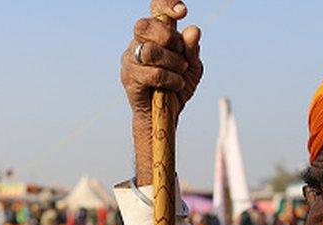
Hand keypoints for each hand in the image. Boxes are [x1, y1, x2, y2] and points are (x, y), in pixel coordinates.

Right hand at [120, 0, 201, 185]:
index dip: (165, 4)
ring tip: (181, 71)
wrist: (167, 116)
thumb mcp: (193, 67)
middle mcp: (139, 43)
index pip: (154, 9)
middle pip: (145, 25)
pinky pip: (151, 73)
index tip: (182, 12)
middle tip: (180, 52)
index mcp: (155, 35)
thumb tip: (193, 30)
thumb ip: (192, 49)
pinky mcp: (129, 78)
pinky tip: (175, 84)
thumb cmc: (178, 88)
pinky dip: (169, 78)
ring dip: (172, 61)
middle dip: (168, 37)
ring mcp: (130, 59)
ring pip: (149, 50)